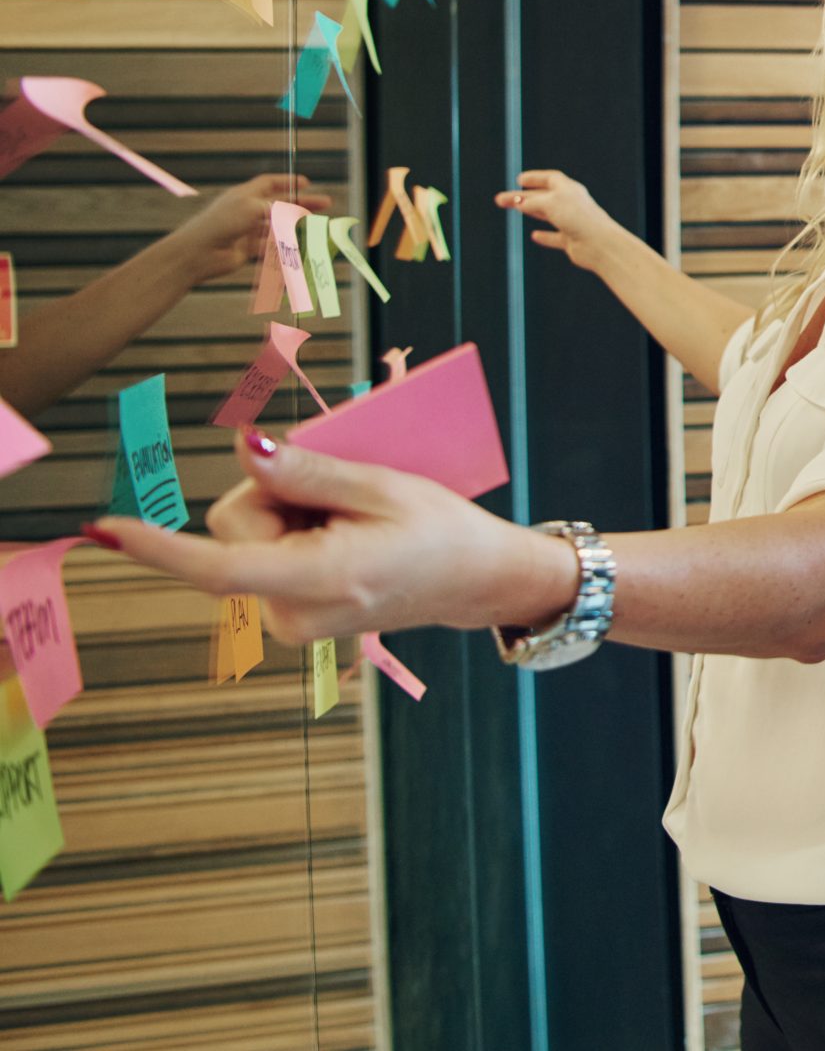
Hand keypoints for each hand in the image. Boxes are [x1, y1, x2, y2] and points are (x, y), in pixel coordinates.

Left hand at [87, 432, 575, 643]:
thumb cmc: (440, 530)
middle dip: (274, 496)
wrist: (475, 580)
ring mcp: (290, 621)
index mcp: (321, 579)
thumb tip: (243, 446)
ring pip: (246, 541)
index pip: (219, 565)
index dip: (157, 546)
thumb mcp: (381, 485)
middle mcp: (295, 612)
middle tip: (342, 495)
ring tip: (350, 519)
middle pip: (235, 528)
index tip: (106, 529)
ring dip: (287, 515)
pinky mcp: (290, 617)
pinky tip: (341, 537)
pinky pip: (261, 556)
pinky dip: (291, 536)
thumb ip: (306, 471)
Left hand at [174, 173, 330, 282]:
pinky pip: (272, 247)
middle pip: (281, 205)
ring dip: (297, 229)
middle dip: (303, 205)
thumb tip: (297, 213)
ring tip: (316, 231)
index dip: (288, 181)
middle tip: (325, 205)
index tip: (306, 182)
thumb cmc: (220, 223)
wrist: (198, 253)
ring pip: (279, 228)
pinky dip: (285, 248)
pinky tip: (297, 249)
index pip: (269, 183)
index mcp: (245, 195)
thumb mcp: (252, 207)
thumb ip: (277, 209)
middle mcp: (247, 211)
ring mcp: (248, 230)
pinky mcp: (249, 249)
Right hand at [498, 169, 626, 271]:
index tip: (519, 180)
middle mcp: (572, 204)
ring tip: (512, 210)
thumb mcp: (550, 203)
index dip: (534, 178)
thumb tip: (518, 203)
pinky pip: (556, 237)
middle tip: (499, 200)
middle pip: (543, 197)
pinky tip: (535, 236)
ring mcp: (572, 223)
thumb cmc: (578, 218)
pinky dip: (545, 236)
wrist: (600, 244)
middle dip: (521, 198)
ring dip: (528, 212)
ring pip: (546, 215)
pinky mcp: (572, 240)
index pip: (550, 178)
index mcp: (570, 189)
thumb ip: (532, 202)